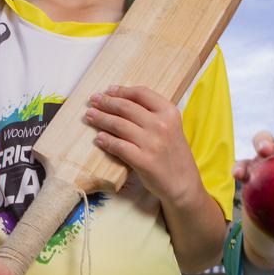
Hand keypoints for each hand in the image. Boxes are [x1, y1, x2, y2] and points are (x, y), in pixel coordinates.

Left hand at [85, 84, 200, 206]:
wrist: (183, 183)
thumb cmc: (173, 154)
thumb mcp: (171, 127)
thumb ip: (152, 114)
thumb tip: (122, 101)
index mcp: (169, 112)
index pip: (141, 93)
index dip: (121, 91)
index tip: (108, 91)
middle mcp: (161, 125)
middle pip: (126, 107)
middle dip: (106, 102)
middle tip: (93, 101)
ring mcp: (152, 143)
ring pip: (119, 125)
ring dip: (101, 119)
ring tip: (90, 116)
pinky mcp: (144, 161)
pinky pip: (119, 146)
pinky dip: (106, 140)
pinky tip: (98, 138)